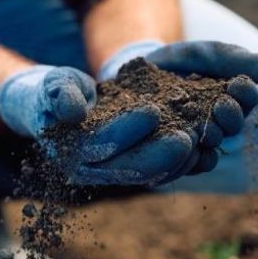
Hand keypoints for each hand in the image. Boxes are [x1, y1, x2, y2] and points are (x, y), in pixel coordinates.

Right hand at [0, 66, 196, 185]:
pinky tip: (204, 148)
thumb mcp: (53, 85)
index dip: (126, 129)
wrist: (59, 108)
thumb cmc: (54, 93)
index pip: (101, 144)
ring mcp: (114, 173)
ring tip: (201, 143)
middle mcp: (93, 171)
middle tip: (189, 137)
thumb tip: (72, 110)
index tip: (153, 110)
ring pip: (150, 173)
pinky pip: (160, 171)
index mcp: (71, 151)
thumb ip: (59, 94)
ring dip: (178, 162)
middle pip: (131, 167)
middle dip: (162, 153)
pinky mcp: (133, 168)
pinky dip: (182, 163)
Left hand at [99, 40, 257, 180]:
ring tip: (206, 130)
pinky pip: (183, 163)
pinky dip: (186, 158)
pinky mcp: (171, 154)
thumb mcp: (205, 53)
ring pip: (209, 148)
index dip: (246, 95)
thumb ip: (236, 59)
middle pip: (231, 127)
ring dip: (210, 138)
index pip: (247, 100)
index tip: (239, 84)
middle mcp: (217, 125)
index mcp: (232, 101)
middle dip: (230, 118)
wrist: (139, 73)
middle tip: (221, 108)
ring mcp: (194, 140)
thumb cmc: (178, 63)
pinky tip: (185, 149)